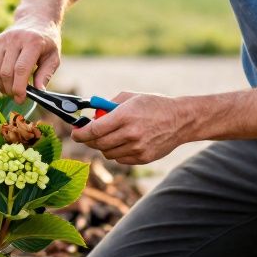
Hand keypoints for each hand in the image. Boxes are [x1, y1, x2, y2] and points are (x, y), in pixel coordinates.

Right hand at [0, 17, 61, 101]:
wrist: (35, 19)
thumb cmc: (46, 42)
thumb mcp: (54, 57)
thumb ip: (46, 74)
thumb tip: (38, 92)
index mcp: (33, 41)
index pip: (21, 69)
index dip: (19, 87)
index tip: (21, 99)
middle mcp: (15, 38)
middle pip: (6, 72)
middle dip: (10, 90)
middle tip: (17, 97)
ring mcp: (1, 40)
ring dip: (2, 86)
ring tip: (12, 90)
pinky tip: (6, 81)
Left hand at [71, 92, 191, 164]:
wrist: (181, 120)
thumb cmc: (153, 104)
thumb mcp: (130, 97)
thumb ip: (108, 105)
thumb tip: (91, 116)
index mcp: (126, 116)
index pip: (94, 130)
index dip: (80, 133)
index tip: (75, 133)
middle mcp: (131, 134)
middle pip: (98, 144)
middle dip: (89, 140)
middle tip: (86, 135)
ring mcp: (138, 148)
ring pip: (108, 153)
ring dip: (103, 146)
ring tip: (109, 136)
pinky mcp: (143, 158)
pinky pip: (120, 159)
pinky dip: (116, 152)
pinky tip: (123, 142)